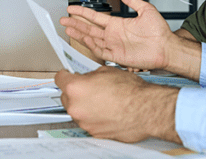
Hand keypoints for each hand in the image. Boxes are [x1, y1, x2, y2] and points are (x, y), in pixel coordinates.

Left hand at [55, 67, 180, 142]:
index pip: (59, 79)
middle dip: (75, 92)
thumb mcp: (107, 72)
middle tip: (90, 88)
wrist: (145, 110)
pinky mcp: (93, 133)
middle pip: (66, 96)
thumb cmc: (130, 91)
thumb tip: (86, 78)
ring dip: (85, 105)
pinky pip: (88, 122)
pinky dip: (94, 117)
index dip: (65, 76)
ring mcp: (83, 122)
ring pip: (77, 110)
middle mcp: (76, 106)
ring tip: (102, 101)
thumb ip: (90, 75)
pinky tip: (107, 111)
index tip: (68, 76)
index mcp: (76, 87)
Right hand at [61, 0, 202, 78]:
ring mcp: (114, 46)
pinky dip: (91, 46)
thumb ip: (132, 0)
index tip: (72, 8)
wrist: (167, 48)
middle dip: (76, 24)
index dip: (83, 13)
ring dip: (79, 34)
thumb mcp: (146, 10)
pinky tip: (84, 39)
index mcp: (118, 24)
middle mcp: (113, 35)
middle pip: (89, 28)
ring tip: (67, 28)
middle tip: (63, 20)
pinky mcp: (117, 57)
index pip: (96, 17)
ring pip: (91, 39)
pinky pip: (100, 51)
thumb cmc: (159, 32)